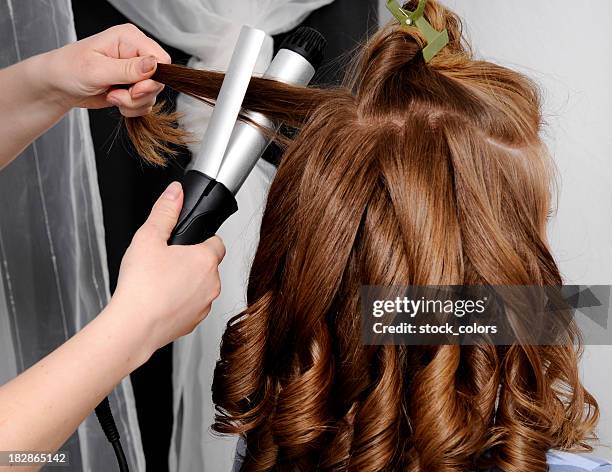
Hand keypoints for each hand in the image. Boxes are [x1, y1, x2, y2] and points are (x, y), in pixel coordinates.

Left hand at [42, 24, 170, 116]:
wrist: (58, 86)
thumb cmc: (69, 70)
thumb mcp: (97, 70)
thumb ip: (128, 69)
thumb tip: (154, 65)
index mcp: (129, 38)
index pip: (160, 58)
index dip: (153, 78)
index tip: (134, 89)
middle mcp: (136, 53)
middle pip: (159, 80)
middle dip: (140, 94)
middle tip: (116, 95)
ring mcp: (135, 71)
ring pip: (152, 94)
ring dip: (134, 103)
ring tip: (112, 97)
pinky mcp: (133, 86)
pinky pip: (146, 103)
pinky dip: (133, 108)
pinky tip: (115, 101)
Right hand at [110, 182, 224, 356]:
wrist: (133, 327)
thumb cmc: (141, 286)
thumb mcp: (149, 237)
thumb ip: (165, 211)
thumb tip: (175, 192)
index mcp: (206, 259)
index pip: (216, 242)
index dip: (200, 240)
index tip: (184, 244)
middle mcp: (212, 283)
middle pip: (208, 264)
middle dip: (190, 261)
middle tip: (166, 262)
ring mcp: (205, 305)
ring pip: (201, 286)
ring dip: (187, 282)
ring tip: (160, 282)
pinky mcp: (194, 322)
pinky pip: (192, 306)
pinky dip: (180, 302)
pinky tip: (160, 300)